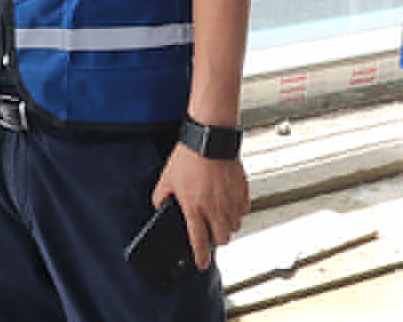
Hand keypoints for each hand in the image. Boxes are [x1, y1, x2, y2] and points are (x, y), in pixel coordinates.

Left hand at [151, 146, 248, 268]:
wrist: (209, 138)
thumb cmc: (187, 157)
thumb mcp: (166, 178)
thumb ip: (160, 197)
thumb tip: (159, 207)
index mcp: (194, 208)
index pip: (198, 241)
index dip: (200, 257)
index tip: (202, 264)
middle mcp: (215, 209)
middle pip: (221, 240)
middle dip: (216, 241)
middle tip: (210, 233)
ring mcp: (230, 201)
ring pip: (234, 227)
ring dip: (227, 226)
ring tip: (219, 217)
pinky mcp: (241, 191)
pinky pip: (244, 211)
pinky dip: (238, 212)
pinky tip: (230, 205)